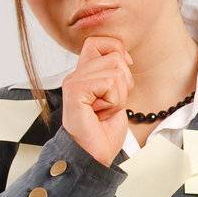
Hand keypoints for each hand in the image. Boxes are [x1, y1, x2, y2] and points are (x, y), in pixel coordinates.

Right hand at [61, 35, 134, 166]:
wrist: (94, 155)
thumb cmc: (103, 131)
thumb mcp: (116, 95)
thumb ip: (115, 73)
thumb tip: (124, 56)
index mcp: (84, 73)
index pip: (99, 41)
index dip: (118, 52)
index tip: (123, 76)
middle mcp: (76, 74)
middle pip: (114, 55)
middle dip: (124, 82)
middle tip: (110, 103)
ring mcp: (74, 82)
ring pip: (115, 69)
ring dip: (119, 95)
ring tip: (104, 109)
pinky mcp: (75, 91)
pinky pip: (108, 82)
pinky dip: (114, 101)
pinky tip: (101, 112)